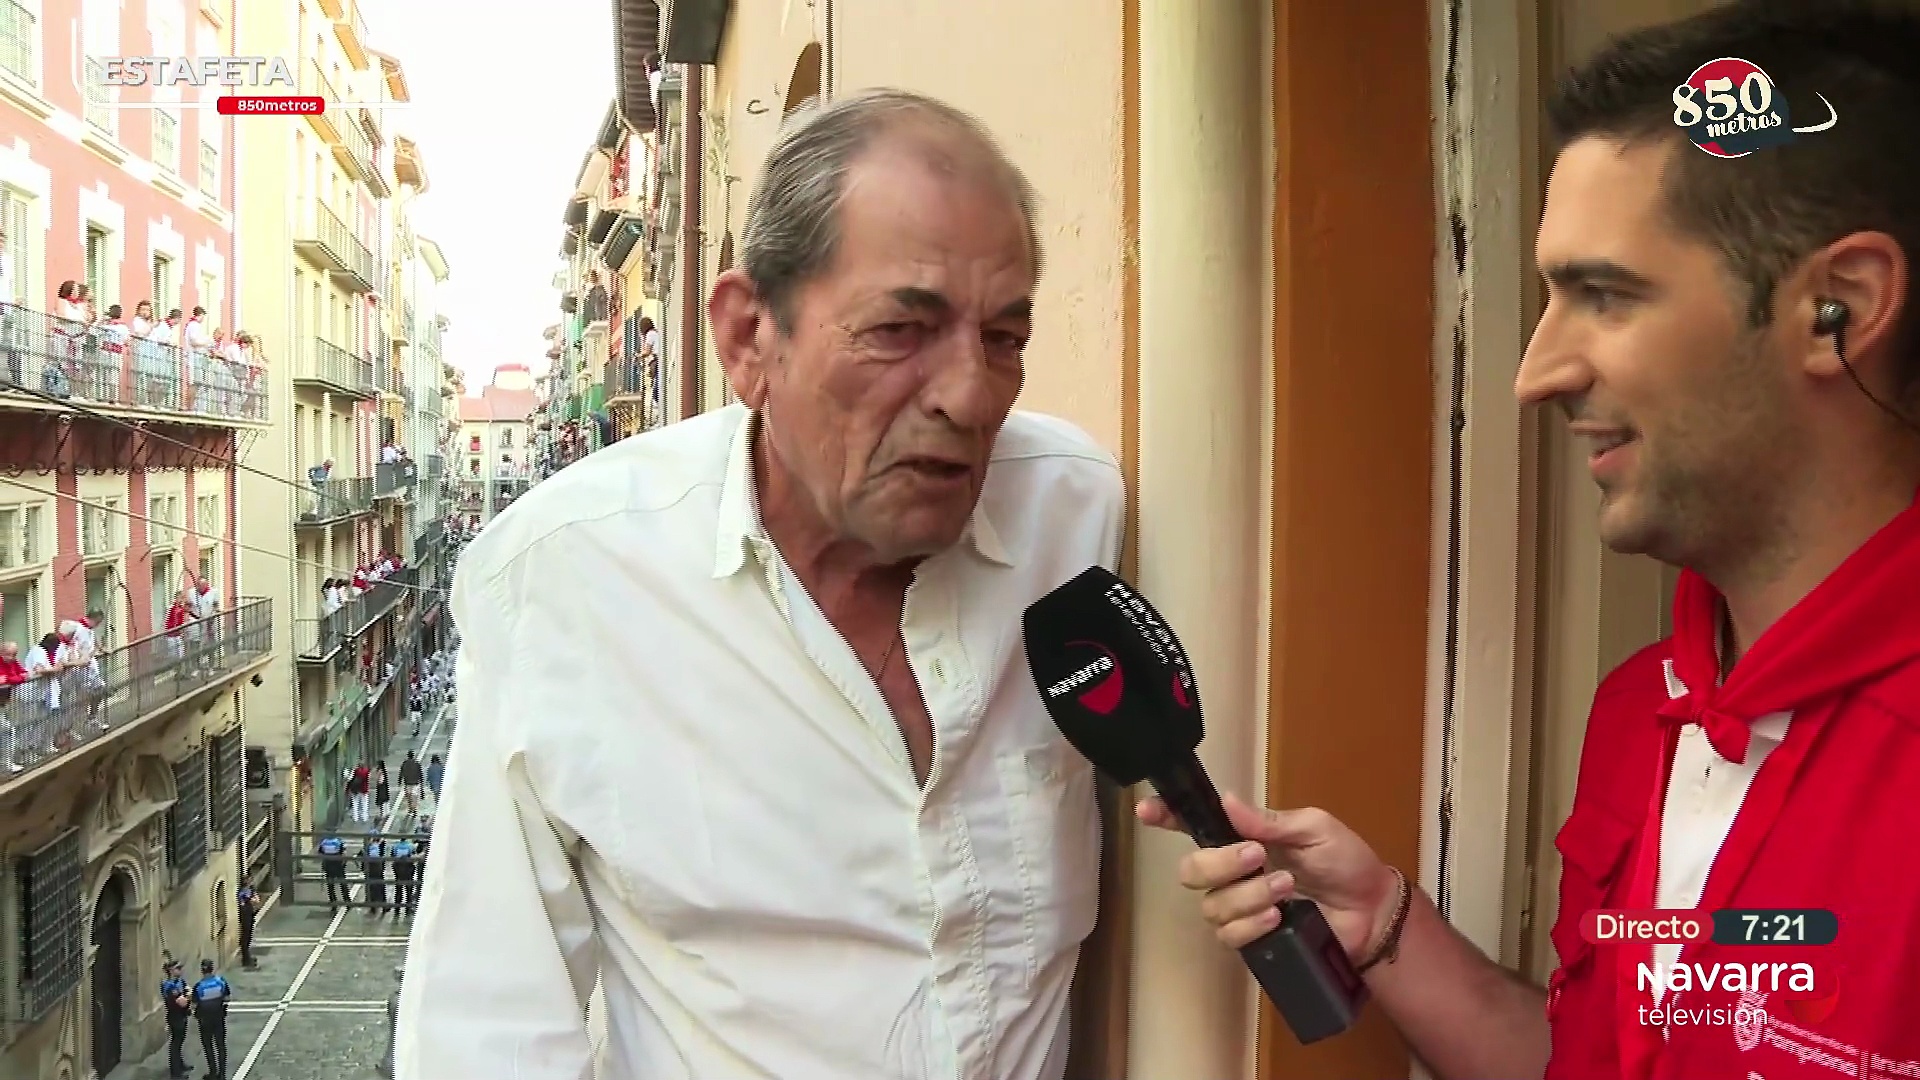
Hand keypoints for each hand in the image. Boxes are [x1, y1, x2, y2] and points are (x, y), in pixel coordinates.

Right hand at [1139, 792, 1400, 961]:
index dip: (1165, 817)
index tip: (1148, 811)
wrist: (1371, 909)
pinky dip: (1252, 923)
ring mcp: (1240, 907)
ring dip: (1248, 895)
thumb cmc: (1345, 860)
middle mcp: (1232, 872)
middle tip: (1258, 857)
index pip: (1192, 825)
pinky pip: (1229, 935)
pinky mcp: (1253, 939)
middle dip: (1219, 863)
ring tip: (1286, 888)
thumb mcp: (1314, 828)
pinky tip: (1278, 916)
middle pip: (1191, 870)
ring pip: (1212, 905)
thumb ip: (1269, 820)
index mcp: (1242, 837)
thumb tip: (1226, 801)